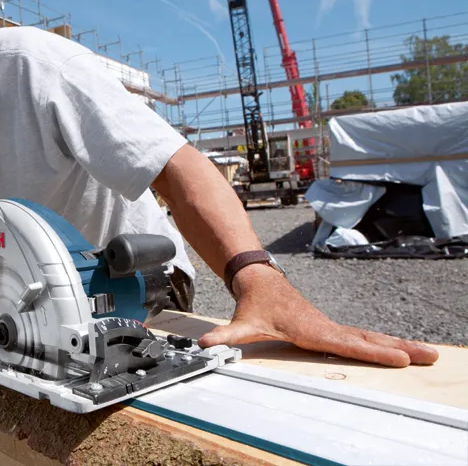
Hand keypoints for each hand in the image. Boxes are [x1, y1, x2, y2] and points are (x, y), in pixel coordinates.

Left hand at [197, 264, 439, 367]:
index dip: (371, 351)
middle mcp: (325, 326)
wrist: (258, 277)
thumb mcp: (241, 321)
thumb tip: (206, 346)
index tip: (398, 358)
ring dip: (397, 345)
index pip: (346, 343)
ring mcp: (329, 325)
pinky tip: (399, 351)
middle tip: (430, 356)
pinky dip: (384, 343)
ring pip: (368, 336)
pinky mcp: (329, 326)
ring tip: (428, 355)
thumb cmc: (254, 302)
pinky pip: (361, 336)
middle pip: (367, 338)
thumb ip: (226, 336)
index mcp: (310, 328)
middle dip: (398, 348)